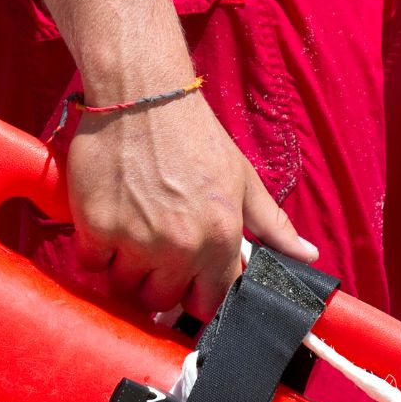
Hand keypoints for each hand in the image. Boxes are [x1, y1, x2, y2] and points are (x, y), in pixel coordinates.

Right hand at [67, 85, 316, 319]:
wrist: (144, 97)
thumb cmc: (197, 138)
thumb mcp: (244, 181)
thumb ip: (275, 227)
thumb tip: (308, 256)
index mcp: (220, 241)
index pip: (209, 305)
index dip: (198, 297)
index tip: (189, 283)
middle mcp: (180, 248)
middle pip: (163, 301)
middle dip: (160, 285)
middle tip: (156, 255)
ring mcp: (136, 241)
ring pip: (126, 288)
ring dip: (126, 272)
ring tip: (131, 240)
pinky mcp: (97, 228)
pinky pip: (92, 265)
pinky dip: (96, 252)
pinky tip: (107, 225)